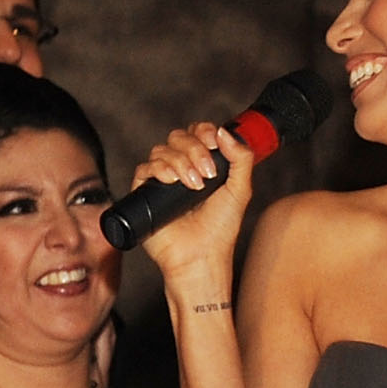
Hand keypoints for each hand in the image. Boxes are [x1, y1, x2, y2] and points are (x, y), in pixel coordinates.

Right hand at [123, 122, 255, 296]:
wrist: (200, 256)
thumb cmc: (220, 230)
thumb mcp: (240, 190)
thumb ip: (241, 158)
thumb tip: (225, 131)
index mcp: (203, 165)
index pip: (198, 133)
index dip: (204, 132)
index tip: (214, 144)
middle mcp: (181, 169)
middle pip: (179, 137)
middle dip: (195, 150)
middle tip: (208, 173)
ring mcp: (162, 180)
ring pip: (162, 150)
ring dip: (181, 162)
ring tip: (194, 186)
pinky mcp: (145, 192)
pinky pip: (145, 167)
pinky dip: (160, 169)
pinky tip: (172, 182)